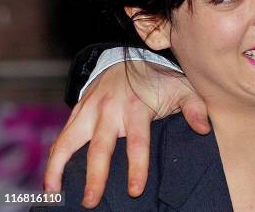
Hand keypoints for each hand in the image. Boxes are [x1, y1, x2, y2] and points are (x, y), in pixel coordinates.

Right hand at [43, 61, 209, 207]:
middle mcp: (110, 109)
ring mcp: (90, 110)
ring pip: (70, 141)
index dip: (137, 167)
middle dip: (96, 176)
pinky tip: (51, 180)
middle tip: (91, 201)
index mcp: (137, 107)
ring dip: (60, 167)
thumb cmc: (159, 80)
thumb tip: (203, 129)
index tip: (135, 190)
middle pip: (100, 147)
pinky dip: (53, 158)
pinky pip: (61, 137)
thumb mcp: (182, 88)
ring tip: (57, 193)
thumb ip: (194, 108)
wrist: (129, 57)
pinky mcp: (78, 111)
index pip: (137, 142)